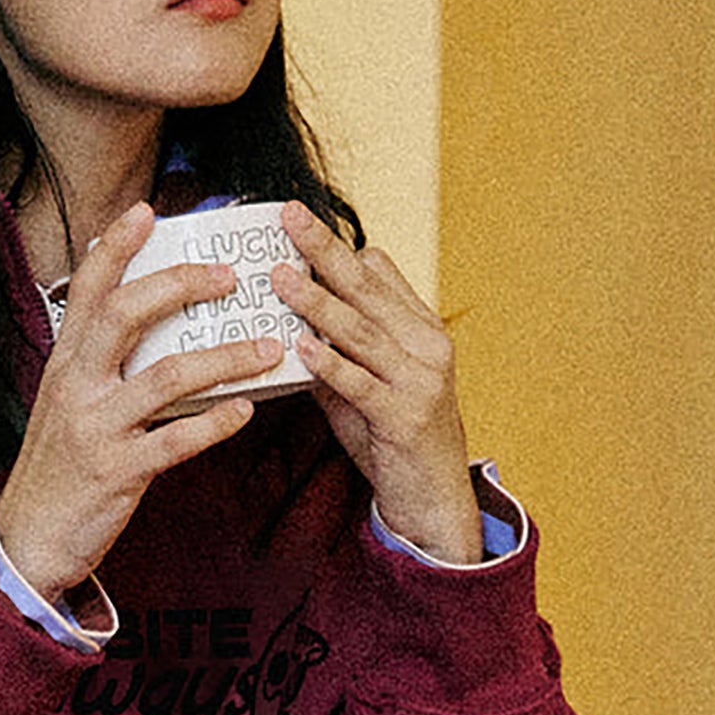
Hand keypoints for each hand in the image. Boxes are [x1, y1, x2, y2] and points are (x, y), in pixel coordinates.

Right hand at [0, 202, 281, 600]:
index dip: (116, 246)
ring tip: (268, 348)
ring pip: (165, 378)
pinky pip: (175, 442)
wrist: (29, 536)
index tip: (148, 210)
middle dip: (179, 286)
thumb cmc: (61, 462)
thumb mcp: (68, 399)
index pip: (88, 289)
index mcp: (66, 360)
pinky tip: (245, 412)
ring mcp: (96, 426)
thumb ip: (101, 359)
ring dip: (223, 358)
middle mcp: (77, 383)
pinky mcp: (117, 471)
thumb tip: (151, 319)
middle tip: (229, 276)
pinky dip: (215, 424)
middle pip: (124, 315)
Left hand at [273, 200, 481, 564]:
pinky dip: (331, 364)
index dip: (337, 246)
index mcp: (420, 327)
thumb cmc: (392, 435)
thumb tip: (285, 316)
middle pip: (368, 289)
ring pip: (363, 332)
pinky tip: (301, 346)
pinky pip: (362, 385)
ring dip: (319, 303)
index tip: (295, 218)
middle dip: (325, 250)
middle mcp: (426, 345)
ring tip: (280, 277)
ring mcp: (421, 381)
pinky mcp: (406, 418)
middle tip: (289, 216)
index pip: (379, 272)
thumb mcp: (365, 381)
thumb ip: (334, 346)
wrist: (433, 498)